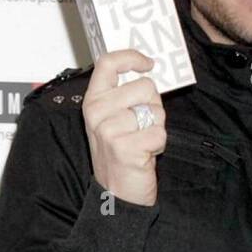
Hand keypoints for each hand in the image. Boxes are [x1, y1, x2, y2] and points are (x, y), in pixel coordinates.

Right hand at [82, 49, 164, 207]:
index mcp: (93, 101)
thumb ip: (123, 95)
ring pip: (155, 110)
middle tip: (141, 127)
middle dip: (153, 106)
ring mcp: (109, 131)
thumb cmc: (120, 153)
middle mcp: (97, 113)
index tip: (148, 63)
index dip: (132, 57)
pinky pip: (159, 132)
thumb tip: (147, 70)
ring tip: (142, 142)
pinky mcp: (125, 148)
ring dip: (156, 127)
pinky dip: (159, 144)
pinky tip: (145, 154)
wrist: (117, 194)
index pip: (108, 63)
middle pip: (145, 86)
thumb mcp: (112, 119)